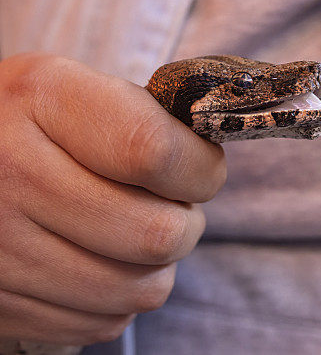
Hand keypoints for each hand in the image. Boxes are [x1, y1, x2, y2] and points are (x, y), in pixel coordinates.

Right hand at [0, 53, 225, 345]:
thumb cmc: (37, 121)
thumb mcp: (80, 89)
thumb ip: (148, 118)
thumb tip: (209, 166)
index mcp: (43, 99)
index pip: (154, 152)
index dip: (200, 169)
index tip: (203, 169)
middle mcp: (13, 172)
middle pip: (156, 233)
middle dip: (187, 222)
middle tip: (172, 204)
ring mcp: (1, 246)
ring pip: (140, 289)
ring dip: (157, 264)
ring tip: (134, 230)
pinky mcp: (2, 303)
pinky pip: (104, 321)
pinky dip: (118, 296)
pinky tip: (97, 258)